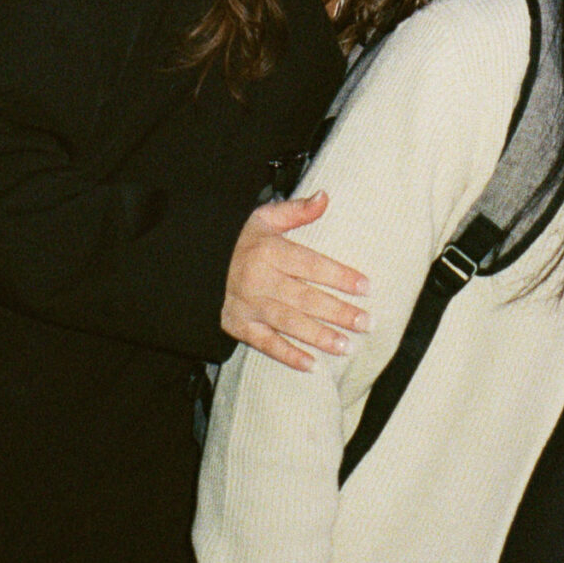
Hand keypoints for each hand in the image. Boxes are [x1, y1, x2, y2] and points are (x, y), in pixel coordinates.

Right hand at [222, 193, 369, 371]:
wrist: (197, 262)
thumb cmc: (240, 240)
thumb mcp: (264, 218)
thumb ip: (296, 211)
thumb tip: (325, 197)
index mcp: (269, 251)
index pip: (311, 265)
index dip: (340, 276)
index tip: (366, 287)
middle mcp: (259, 280)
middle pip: (305, 298)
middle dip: (338, 312)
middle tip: (366, 323)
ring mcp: (248, 305)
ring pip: (289, 323)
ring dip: (319, 336)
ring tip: (347, 346)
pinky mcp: (239, 326)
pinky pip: (266, 344)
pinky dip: (288, 355)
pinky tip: (311, 365)